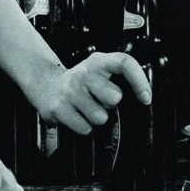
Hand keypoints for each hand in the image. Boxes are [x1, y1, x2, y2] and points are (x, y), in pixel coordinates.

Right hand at [31, 52, 151, 135]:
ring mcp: (69, 90)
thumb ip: (119, 79)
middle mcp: (83, 74)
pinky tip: (77, 116)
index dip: (139, 81)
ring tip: (87, 109)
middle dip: (111, 105)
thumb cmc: (80, 83)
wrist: (44, 84)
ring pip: (99, 116)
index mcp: (98, 62)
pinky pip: (84, 128)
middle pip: (114, 96)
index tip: (145, 98)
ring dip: (97, 118)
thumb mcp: (99, 72)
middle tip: (101, 102)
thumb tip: (142, 98)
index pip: (124, 63)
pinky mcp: (58, 108)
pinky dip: (84, 127)